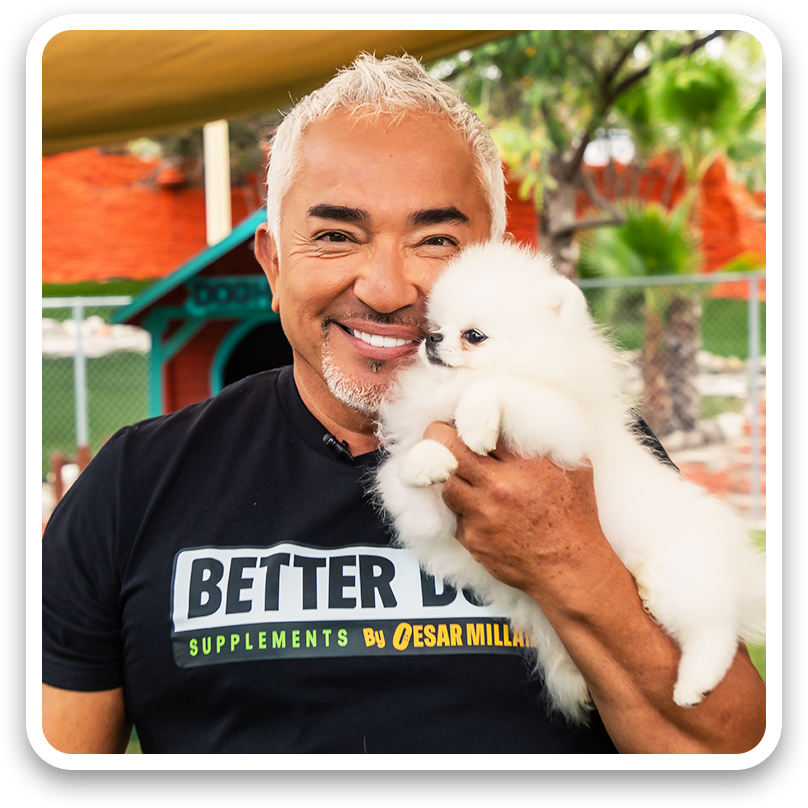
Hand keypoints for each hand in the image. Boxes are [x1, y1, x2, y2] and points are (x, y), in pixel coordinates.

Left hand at [422, 421, 610, 609]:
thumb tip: (526, 417)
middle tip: (437, 437)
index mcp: (524, 463)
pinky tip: (481, 511)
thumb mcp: (574, 467)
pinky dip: (463, 510)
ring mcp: (482, 514)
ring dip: (449, 477)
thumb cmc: (576, 517)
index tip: (462, 422)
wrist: (570, 568)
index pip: (477, 427)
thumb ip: (547, 441)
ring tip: (462, 476)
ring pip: (444, 483)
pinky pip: (454, 516)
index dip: (465, 422)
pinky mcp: (472, 538)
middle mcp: (499, 486)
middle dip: (437, 438)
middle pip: (445, 448)